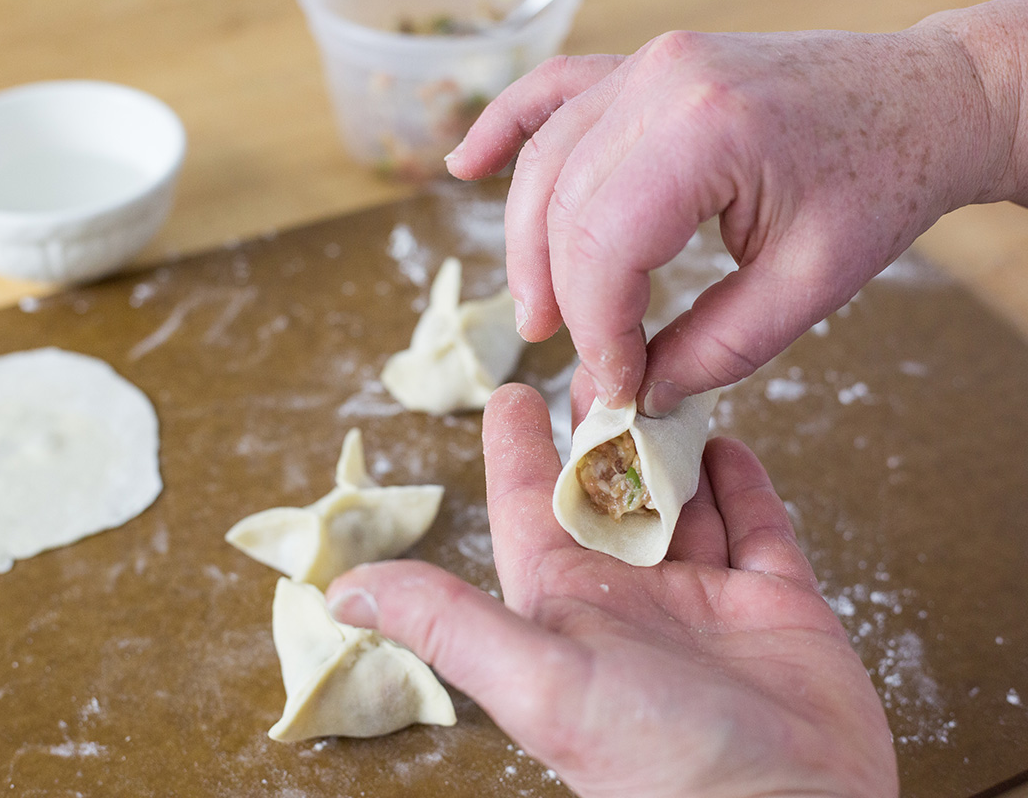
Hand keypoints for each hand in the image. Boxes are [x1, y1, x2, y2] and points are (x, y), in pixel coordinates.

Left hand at [327, 384, 896, 797]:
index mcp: (566, 604)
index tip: (509, 393)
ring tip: (667, 378)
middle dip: (603, 426)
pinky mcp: (777, 605)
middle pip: (609, 488)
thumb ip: (447, 624)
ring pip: (683, 496)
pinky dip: (742, 480)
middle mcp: (631, 595)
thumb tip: (341, 592)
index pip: (529, 506)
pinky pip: (756, 524)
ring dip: (672, 440)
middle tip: (604, 360)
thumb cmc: (653, 759)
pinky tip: (729, 439)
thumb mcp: (536, 680)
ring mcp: (706, 597)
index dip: (516, 450)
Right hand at [445, 12, 1023, 413]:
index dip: (598, 331)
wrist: (924, 99)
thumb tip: (640, 391)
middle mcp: (661, 82)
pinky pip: (553, 93)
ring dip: (527, 242)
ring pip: (545, 161)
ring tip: (536, 311)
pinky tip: (464, 164)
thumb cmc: (882, 181)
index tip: (616, 385)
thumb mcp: (811, 285)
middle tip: (577, 361)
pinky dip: (506, 130)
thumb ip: (716, 346)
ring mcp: (648, 64)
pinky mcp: (647, 67)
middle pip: (562, 207)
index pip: (604, 248)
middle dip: (560, 297)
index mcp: (707, 130)